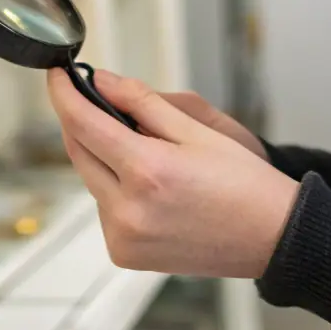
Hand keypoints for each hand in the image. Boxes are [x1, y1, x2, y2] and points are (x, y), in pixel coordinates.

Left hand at [47, 67, 299, 278]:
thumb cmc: (244, 182)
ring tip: (145, 152)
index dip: (64, 94)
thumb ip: (142, 102)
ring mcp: (123, 237)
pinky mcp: (124, 254)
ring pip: (91, 179)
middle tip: (99, 100)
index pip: (83, 123)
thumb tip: (101, 81)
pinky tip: (150, 187)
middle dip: (83, 121)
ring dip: (103, 157)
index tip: (57, 74)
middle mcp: (127, 209)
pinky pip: (104, 208)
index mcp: (147, 171)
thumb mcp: (198, 129)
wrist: (273, 238)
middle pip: (79, 151)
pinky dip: (115, 189)